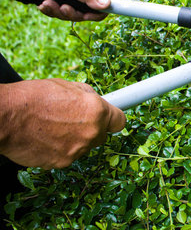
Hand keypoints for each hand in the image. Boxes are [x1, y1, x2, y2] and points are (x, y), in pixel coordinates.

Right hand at [0, 79, 125, 168]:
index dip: (112, 118)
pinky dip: (59, 149)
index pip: (120, 122)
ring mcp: (76, 150)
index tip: (108, 118)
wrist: (5, 117)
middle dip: (91, 128)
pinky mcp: (61, 163)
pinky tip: (45, 138)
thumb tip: (95, 102)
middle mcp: (91, 133)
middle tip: (72, 119)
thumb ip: (87, 97)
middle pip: (101, 136)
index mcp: (96, 112)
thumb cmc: (33, 98)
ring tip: (52, 127)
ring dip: (74, 139)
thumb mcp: (67, 86)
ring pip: (83, 146)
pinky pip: (66, 156)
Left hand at [17, 0, 111, 21]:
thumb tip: (107, 5)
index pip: (106, 2)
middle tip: (63, 8)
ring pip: (72, 13)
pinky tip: (43, 4)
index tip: (86, 15)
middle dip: (73, 13)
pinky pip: (60, 11)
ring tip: (47, 3)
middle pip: (87, 12)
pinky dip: (51, 10)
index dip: (98, 12)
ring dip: (58, 11)